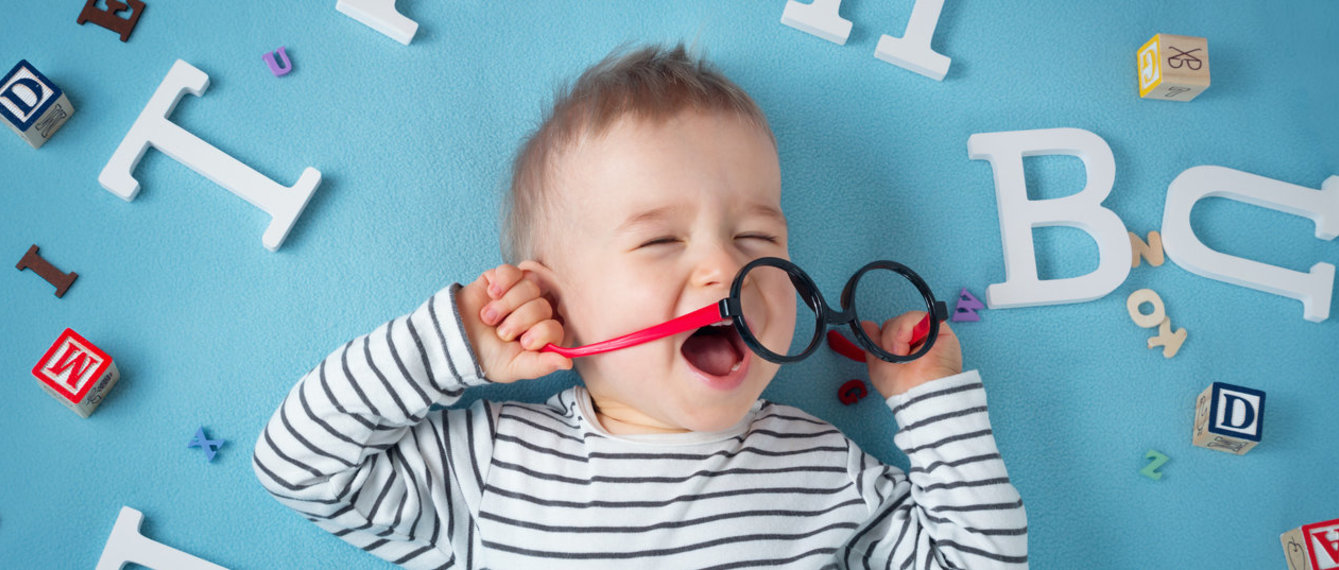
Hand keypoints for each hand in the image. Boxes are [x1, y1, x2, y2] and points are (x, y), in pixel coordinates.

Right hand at [456, 263, 571, 382]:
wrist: (455, 341)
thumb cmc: (487, 357)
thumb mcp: (514, 367)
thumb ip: (541, 366)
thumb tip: (567, 363)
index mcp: (543, 333)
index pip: (557, 326)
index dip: (541, 333)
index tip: (524, 343)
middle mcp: (536, 311)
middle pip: (542, 305)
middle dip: (518, 321)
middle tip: (501, 332)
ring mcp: (521, 292)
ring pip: (529, 287)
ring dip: (505, 306)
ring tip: (489, 318)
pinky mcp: (503, 277)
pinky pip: (512, 271)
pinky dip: (501, 283)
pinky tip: (491, 295)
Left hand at [860, 312, 962, 397]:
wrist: (921, 394)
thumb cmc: (902, 388)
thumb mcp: (878, 365)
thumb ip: (873, 343)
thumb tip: (867, 324)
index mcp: (906, 349)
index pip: (888, 331)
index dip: (883, 339)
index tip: (884, 352)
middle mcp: (918, 340)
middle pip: (894, 323)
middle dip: (888, 339)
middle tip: (894, 357)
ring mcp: (928, 333)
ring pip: (901, 319)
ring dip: (894, 337)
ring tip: (901, 355)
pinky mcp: (939, 328)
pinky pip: (914, 315)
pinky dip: (903, 329)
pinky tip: (907, 348)